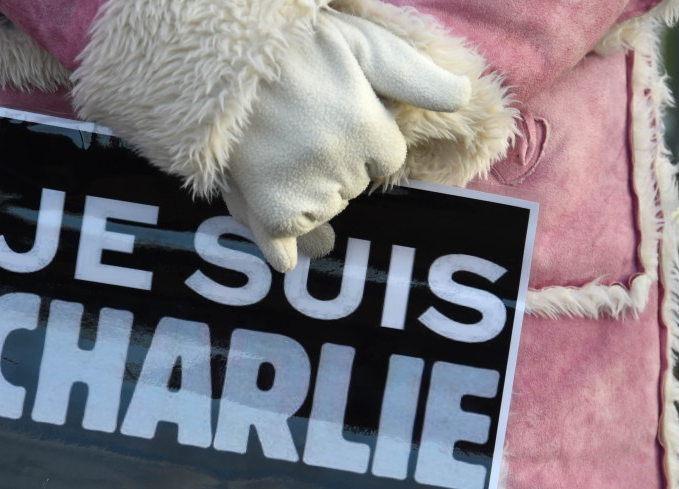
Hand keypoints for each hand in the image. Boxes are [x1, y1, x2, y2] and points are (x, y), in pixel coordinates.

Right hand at [223, 9, 469, 271]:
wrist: (215, 56)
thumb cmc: (290, 45)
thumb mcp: (360, 43)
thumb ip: (412, 74)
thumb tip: (463, 96)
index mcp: (367, 128)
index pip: (386, 160)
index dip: (363, 141)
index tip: (334, 118)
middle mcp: (340, 166)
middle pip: (354, 188)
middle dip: (336, 167)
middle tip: (300, 132)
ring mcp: (303, 192)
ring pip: (323, 212)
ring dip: (309, 198)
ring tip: (278, 161)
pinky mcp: (267, 210)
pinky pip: (286, 244)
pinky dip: (284, 250)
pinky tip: (288, 256)